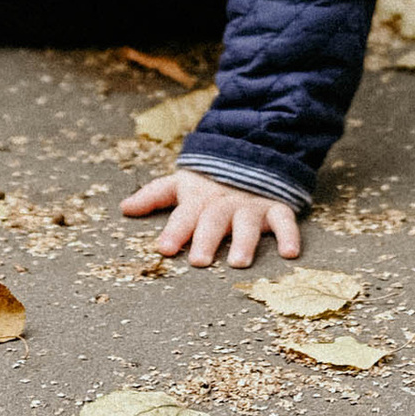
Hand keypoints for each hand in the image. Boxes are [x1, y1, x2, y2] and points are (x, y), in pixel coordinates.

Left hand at [121, 171, 300, 267]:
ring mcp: (251, 205)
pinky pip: (284, 220)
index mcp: (199, 198)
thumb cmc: (210, 180)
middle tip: (199, 262)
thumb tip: (124, 208)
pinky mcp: (275, 208)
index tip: (164, 249)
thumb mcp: (182, 183)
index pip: (184, 215)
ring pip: (247, 222)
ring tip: (239, 262)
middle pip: (213, 220)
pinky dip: (289, 235)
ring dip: (243, 241)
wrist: (252, 152)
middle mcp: (224, 203)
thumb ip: (154, 196)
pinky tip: (290, 254)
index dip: (174, 231)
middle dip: (206, 239)